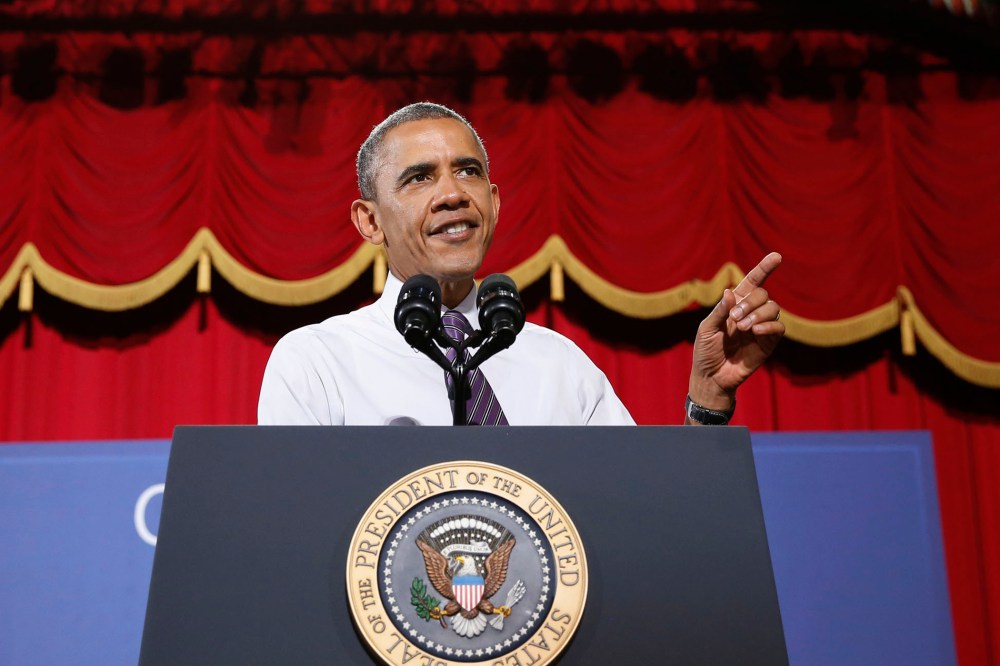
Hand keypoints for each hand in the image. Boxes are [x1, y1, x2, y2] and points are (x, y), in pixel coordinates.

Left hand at [688, 252, 784, 411]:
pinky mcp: (768, 342)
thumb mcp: (707, 328)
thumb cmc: (705, 351)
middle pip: (763, 294)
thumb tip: (730, 291)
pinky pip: (779, 327)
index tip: (777, 256)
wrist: (712, 377)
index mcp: (735, 305)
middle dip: (750, 303)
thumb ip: (720, 311)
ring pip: (773, 308)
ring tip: (743, 328)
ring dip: (758, 314)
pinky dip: (769, 325)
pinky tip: (756, 331)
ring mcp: (761, 327)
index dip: (765, 268)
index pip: (753, 282)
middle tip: (735, 319)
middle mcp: (750, 312)